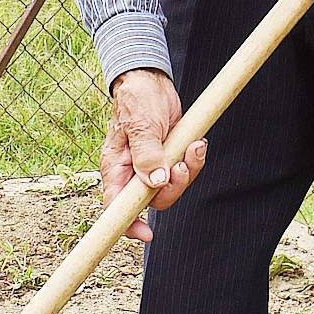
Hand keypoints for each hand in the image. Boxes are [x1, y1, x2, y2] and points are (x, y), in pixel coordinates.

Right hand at [102, 68, 203, 243]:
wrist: (151, 80)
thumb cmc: (138, 99)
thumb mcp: (141, 126)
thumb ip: (147, 155)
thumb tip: (155, 183)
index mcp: (116, 167)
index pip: (116, 205)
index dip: (129, 223)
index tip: (146, 233)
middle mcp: (132, 171)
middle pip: (152, 200)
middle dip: (173, 187)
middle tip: (181, 165)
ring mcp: (151, 165)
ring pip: (172, 187)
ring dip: (188, 170)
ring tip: (193, 147)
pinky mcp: (168, 156)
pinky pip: (183, 170)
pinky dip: (194, 160)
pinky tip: (196, 143)